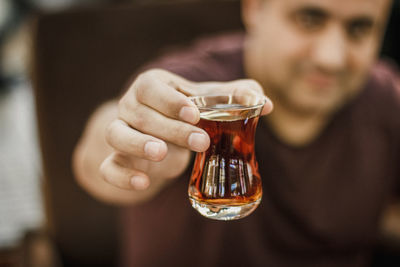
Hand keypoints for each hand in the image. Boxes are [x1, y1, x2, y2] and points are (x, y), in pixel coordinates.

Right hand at [100, 69, 272, 191]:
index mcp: (151, 86)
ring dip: (138, 144)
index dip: (171, 100)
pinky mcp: (115, 158)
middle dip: (171, 128)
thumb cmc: (187, 112)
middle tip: (201, 141)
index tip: (194, 113)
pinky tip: (145, 182)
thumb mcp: (208, 101)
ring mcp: (119, 131)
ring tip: (162, 154)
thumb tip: (268, 105)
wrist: (161, 134)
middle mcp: (130, 105)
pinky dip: (121, 176)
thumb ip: (236, 98)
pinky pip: (108, 167)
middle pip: (141, 114)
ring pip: (116, 134)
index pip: (153, 87)